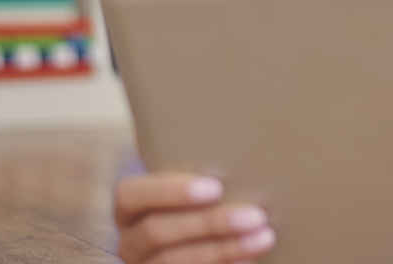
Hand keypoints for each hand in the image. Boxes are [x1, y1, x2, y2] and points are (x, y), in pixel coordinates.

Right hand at [115, 173, 276, 263]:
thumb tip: (243, 141)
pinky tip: (249, 258)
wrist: (194, 234)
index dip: (170, 192)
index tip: (216, 188)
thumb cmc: (199, 198)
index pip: (131, 195)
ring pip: (174, 261)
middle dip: (209, 224)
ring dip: (224, 249)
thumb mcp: (191, 183)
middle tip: (255, 215)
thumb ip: (198, 168)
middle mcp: (130, 240)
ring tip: (264, 237)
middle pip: (157, 231)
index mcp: (128, 207)